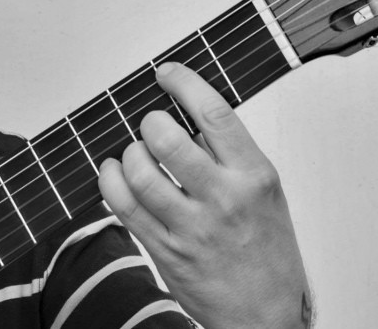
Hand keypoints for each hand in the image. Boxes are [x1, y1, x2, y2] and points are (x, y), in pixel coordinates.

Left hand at [98, 62, 311, 328]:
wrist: (264, 314)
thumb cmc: (267, 252)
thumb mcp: (267, 194)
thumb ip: (232, 156)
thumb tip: (191, 116)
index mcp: (255, 176)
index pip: (215, 113)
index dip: (184, 83)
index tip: (168, 73)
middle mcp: (223, 198)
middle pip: (168, 138)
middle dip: (150, 121)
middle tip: (151, 123)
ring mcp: (191, 227)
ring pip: (140, 171)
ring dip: (129, 152)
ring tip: (135, 152)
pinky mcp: (164, 250)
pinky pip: (124, 206)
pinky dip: (110, 181)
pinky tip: (115, 174)